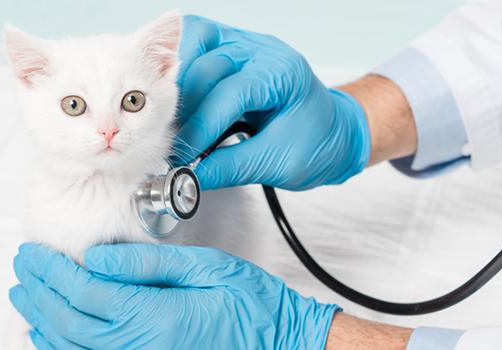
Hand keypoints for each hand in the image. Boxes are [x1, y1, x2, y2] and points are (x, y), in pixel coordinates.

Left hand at [9, 243, 339, 349]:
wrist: (283, 343)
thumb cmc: (253, 307)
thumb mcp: (207, 269)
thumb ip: (148, 265)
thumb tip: (97, 259)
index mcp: (155, 317)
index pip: (85, 293)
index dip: (52, 272)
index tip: (34, 253)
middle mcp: (141, 348)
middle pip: (68, 324)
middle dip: (39, 293)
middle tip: (23, 268)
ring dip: (42, 322)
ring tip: (26, 298)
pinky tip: (51, 337)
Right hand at [175, 15, 370, 190]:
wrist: (333, 133)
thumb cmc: (317, 144)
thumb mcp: (278, 164)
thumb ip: (230, 169)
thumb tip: (187, 178)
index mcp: (283, 73)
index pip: (230, 93)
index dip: (201, 126)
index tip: (184, 155)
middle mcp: (262, 50)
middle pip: (207, 64)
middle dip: (182, 105)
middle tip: (171, 140)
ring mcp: (243, 44)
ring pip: (195, 43)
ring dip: (175, 79)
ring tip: (167, 118)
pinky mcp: (228, 50)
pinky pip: (196, 45)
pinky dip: (180, 68)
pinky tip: (170, 96)